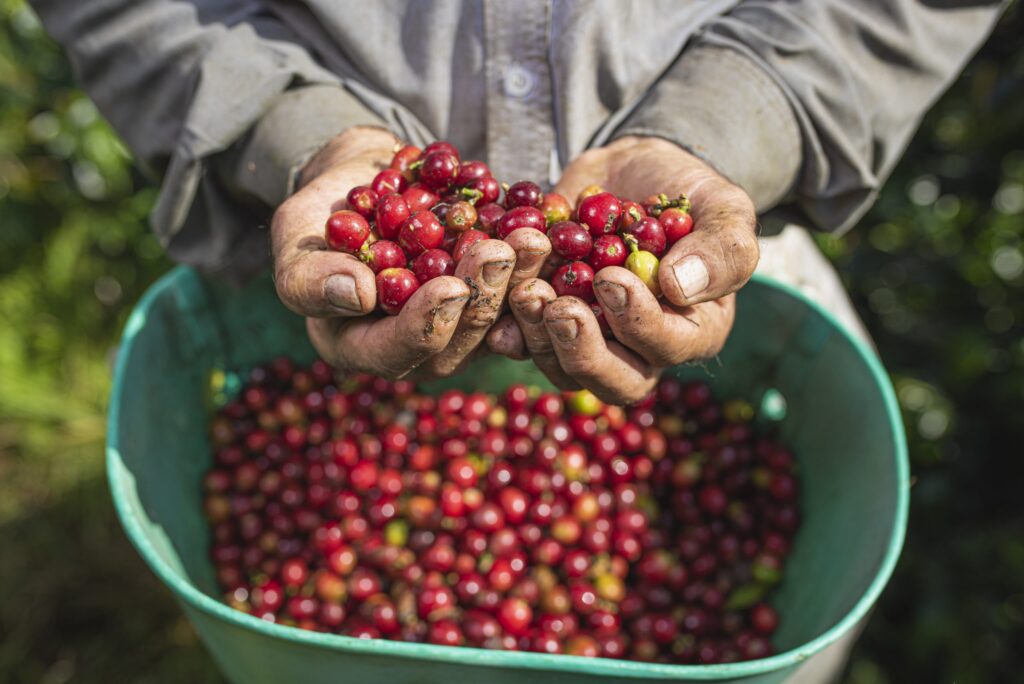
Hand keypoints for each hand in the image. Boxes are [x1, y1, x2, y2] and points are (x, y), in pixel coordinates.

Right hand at [272, 127, 549, 377]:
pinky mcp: (490, 299)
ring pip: (497, 319)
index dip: (426, 323)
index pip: (396, 351)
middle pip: (457, 341)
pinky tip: (548, 234)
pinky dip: (535, 267)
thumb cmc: (319, 216)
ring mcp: (460, 326)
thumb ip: (311, 276)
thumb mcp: (295, 238)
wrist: (368, 183)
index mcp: (362, 347)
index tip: (449, 287)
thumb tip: (358, 295)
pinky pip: (519, 293)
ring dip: (518, 280)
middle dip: (481, 298)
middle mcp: (417, 347)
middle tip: (499, 254)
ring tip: (531, 239)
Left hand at [488, 136, 757, 403]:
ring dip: (539, 335)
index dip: (637, 321)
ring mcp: (591, 341)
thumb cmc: (688, 193)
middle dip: (582, 350)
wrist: (630, 174)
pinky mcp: (548, 323)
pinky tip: (495, 307)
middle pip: (613, 381)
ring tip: (524, 290)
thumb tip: (680, 288)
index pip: (668, 347)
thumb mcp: (723, 208)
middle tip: (559, 307)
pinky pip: (524, 342)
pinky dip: (507, 327)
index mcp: (693, 330)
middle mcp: (640, 349)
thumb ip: (721, 249)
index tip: (611, 278)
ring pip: (562, 368)